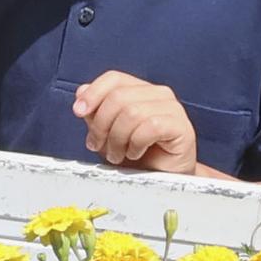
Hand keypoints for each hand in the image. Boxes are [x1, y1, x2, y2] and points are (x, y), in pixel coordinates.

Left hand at [72, 71, 199, 174]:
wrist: (162, 181)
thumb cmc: (139, 157)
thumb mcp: (108, 134)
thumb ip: (95, 113)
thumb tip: (81, 92)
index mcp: (141, 90)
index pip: (114, 78)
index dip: (93, 93)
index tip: (78, 111)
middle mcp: (158, 94)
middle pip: (118, 97)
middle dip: (101, 125)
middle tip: (98, 146)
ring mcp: (172, 108)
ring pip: (132, 112)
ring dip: (117, 139)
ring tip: (117, 154)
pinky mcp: (181, 126)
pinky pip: (150, 127)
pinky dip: (136, 144)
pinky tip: (136, 153)